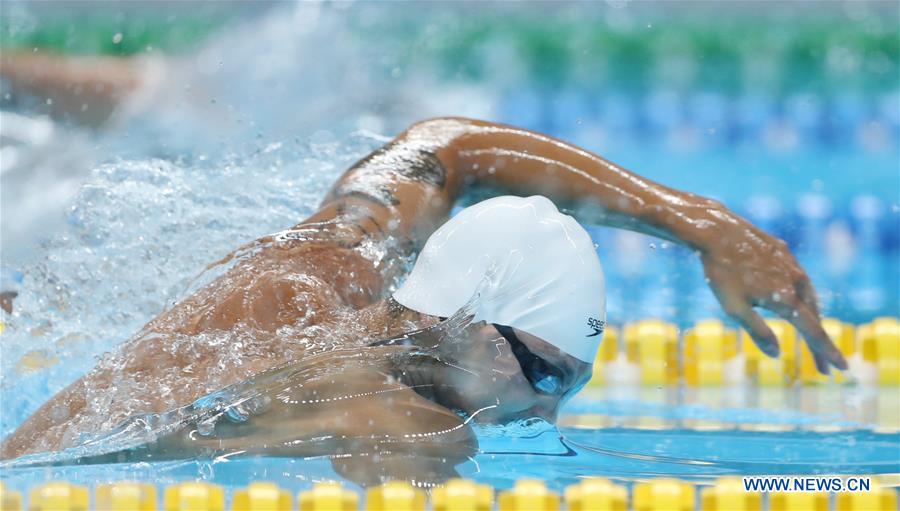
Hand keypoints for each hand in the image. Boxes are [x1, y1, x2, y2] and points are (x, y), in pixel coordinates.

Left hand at [699, 216, 847, 374]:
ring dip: (812, 319)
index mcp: (786, 298)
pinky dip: (802, 296)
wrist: (716, 231)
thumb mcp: (734, 308)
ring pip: (809, 296)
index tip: (840, 368)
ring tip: (812, 337)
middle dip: (818, 343)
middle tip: (821, 366)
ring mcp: (792, 264)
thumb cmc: (721, 273)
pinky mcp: (784, 252)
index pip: (813, 332)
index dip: (827, 352)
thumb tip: (776, 354)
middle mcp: (796, 281)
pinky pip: (799, 279)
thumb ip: (757, 331)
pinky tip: (795, 301)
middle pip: (814, 318)